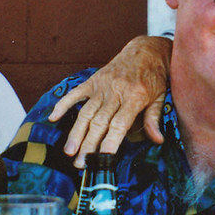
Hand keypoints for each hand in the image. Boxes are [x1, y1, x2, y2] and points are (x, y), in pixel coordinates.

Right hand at [49, 35, 171, 163]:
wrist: (146, 51)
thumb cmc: (155, 77)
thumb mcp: (161, 97)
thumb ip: (154, 118)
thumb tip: (157, 141)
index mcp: (135, 97)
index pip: (119, 124)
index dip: (110, 142)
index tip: (103, 159)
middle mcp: (116, 91)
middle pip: (99, 122)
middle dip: (89, 145)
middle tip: (81, 164)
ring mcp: (102, 85)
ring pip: (85, 112)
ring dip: (76, 133)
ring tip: (69, 152)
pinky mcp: (93, 80)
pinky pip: (75, 93)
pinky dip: (63, 105)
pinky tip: (53, 118)